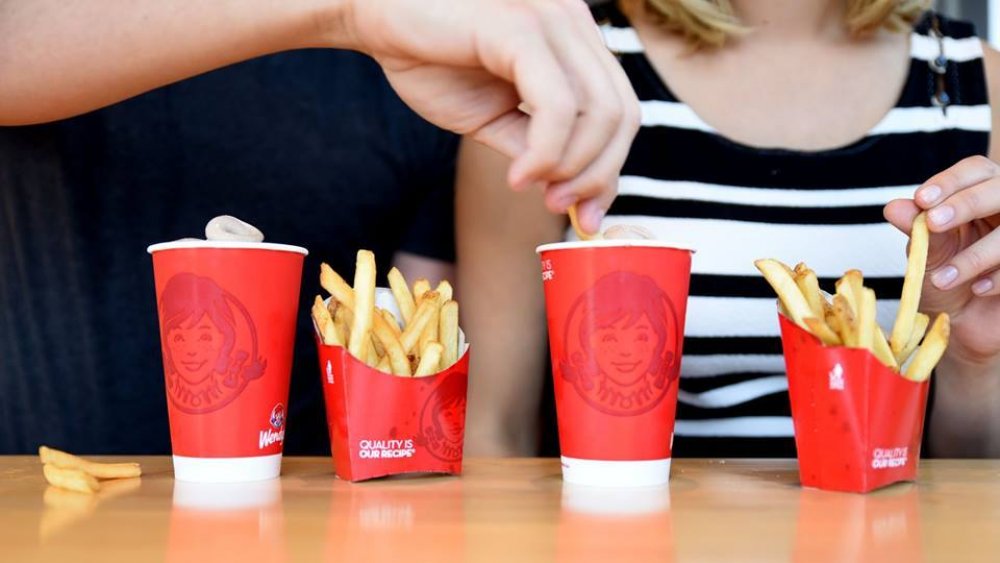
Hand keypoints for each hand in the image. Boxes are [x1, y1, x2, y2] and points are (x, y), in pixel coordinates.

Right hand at [346, 0, 639, 232]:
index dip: (610, 169)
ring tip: (537, 191)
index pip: (620, 111)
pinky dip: (546, 153)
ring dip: (574, 169)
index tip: (584, 215)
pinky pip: (557, 106)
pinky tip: (517, 176)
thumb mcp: (492, 116)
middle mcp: (574, 23)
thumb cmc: (428, 58)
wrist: (371, 15)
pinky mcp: (521, 28)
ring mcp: (552, 20)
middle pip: (622, 115)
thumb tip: (572, 192)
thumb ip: (536, 146)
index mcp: (574, 41)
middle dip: (598, 175)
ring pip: (599, 113)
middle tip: (559, 208)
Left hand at [884, 156, 999, 364]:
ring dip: (975, 255)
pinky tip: (976, 290)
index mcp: (983, 194)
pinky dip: (997, 278)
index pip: (975, 170)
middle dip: (966, 203)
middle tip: (933, 222)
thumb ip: (916, 230)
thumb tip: (894, 207)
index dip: (950, 181)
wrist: (967, 324)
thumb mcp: (927, 255)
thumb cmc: (947, 281)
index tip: (921, 199)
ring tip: (942, 279)